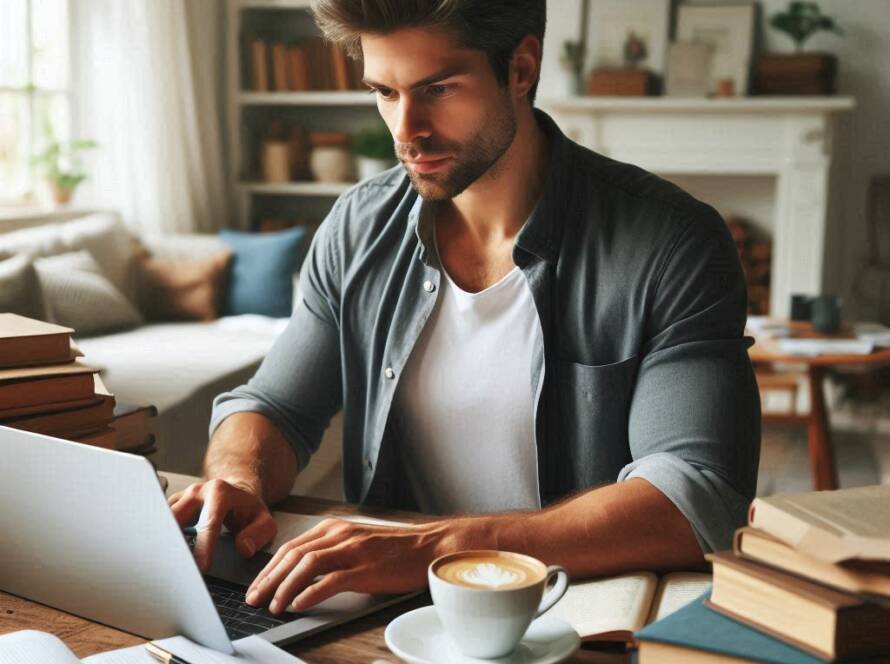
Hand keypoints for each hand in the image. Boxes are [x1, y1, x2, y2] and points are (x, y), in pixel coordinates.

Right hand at [168, 478, 276, 572]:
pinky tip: (160, 558)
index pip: (209, 524)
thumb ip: (259, 535)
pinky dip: (159, 540)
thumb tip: (244, 548)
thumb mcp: (265, 522)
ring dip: (162, 542)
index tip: (201, 568)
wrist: (236, 492)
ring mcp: (181, 497)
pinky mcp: (171, 505)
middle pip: (177, 519)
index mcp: (220, 492)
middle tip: (174, 570)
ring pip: (162, 520)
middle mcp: (197, 491)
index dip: (204, 547)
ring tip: (164, 567)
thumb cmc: (249, 511)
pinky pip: (159, 523)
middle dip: (174, 544)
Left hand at [244, 517, 471, 613]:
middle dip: (269, 578)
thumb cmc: (394, 549)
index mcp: (335, 528)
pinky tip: (299, 604)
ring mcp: (353, 550)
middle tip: (255, 598)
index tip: (257, 586)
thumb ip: (331, 551)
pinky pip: (331, 579)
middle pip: (293, 554)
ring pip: (307, 564)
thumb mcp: (357, 543)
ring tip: (274, 605)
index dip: (269, 568)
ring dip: (285, 586)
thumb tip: (301, 574)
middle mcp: (340, 534)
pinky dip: (311, 592)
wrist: (429, 546)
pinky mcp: (366, 568)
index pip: (292, 547)